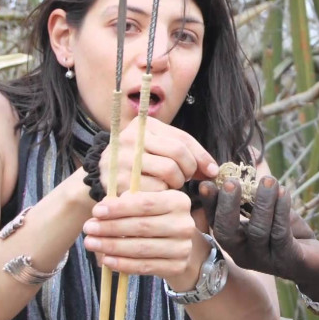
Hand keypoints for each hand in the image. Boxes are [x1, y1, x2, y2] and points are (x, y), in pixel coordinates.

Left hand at [81, 190, 198, 281]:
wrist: (180, 245)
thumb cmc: (157, 219)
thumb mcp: (148, 204)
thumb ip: (128, 202)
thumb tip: (104, 206)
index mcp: (178, 201)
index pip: (145, 204)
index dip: (119, 208)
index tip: (96, 211)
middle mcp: (184, 224)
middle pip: (142, 226)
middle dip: (110, 228)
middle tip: (88, 228)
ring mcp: (183, 247)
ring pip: (141, 248)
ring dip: (112, 246)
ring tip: (91, 243)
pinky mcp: (177, 266)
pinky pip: (145, 266)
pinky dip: (123, 264)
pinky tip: (106, 260)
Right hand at [101, 116, 218, 193]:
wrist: (104, 176)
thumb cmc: (141, 162)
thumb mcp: (161, 148)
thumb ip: (187, 153)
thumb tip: (213, 171)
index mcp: (144, 126)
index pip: (182, 139)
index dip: (202, 157)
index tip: (211, 171)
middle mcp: (131, 138)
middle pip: (177, 153)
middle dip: (189, 170)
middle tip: (185, 178)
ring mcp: (123, 159)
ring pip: (169, 171)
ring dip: (177, 183)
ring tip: (170, 184)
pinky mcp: (119, 181)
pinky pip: (156, 189)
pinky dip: (162, 193)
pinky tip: (157, 192)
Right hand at [207, 176, 318, 296]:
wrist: (312, 261)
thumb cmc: (284, 232)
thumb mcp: (265, 213)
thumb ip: (251, 196)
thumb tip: (240, 162)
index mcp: (235, 242)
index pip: (216, 223)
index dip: (209, 204)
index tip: (206, 183)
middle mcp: (244, 253)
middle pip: (227, 233)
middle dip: (228, 206)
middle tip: (232, 182)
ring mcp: (264, 259)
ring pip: (258, 230)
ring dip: (263, 202)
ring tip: (268, 180)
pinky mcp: (287, 259)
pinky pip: (280, 233)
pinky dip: (281, 210)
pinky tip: (283, 192)